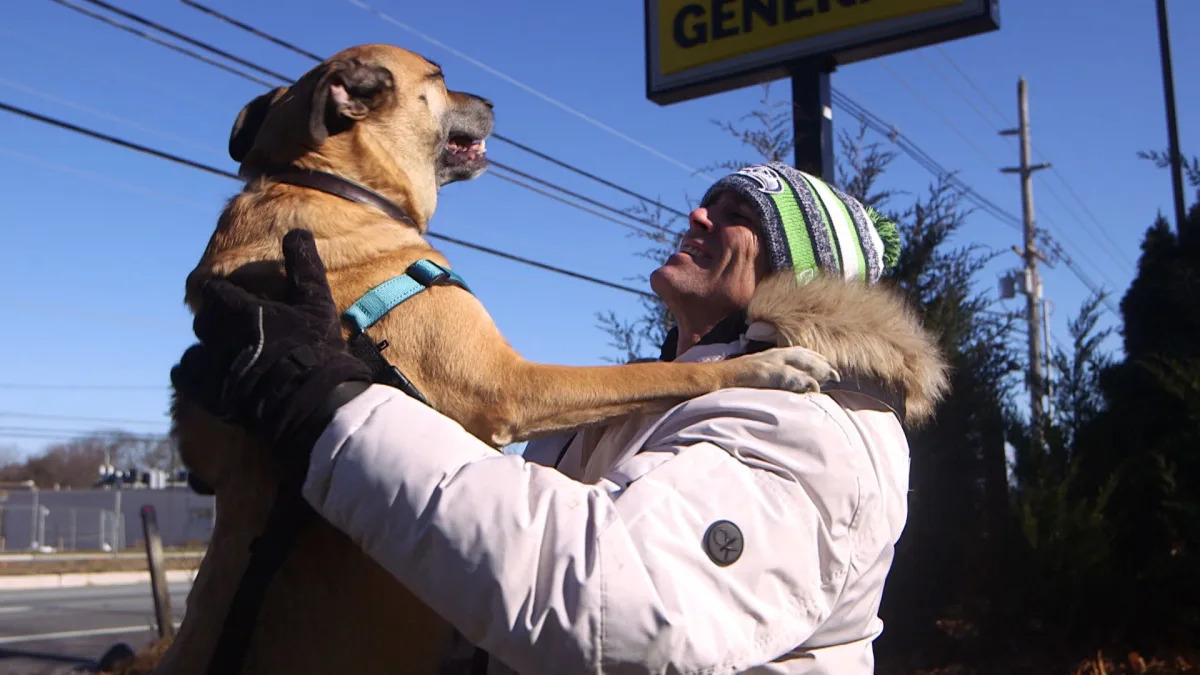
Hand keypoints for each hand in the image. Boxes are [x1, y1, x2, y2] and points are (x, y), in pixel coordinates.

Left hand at [170, 229, 371, 466]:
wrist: (309, 400)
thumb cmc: (315, 347)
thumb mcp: (315, 302)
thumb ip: (303, 266)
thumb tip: (297, 230)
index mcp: (239, 309)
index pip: (214, 291)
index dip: (220, 293)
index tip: (228, 296)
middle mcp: (218, 334)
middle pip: (204, 320)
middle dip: (216, 320)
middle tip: (234, 326)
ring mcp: (211, 366)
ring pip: (194, 348)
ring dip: (206, 347)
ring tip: (223, 353)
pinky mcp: (208, 394)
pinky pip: (183, 376)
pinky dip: (190, 372)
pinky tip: (205, 374)